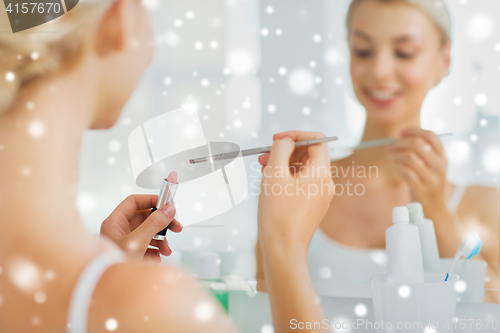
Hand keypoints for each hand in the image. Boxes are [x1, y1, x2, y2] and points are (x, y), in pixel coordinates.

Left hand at [100, 195, 182, 262]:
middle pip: (145, 217)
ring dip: (162, 240)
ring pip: (148, 233)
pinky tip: (158, 258)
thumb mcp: (137, 242)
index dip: (151, 200)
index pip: (134, 202)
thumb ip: (154, 224)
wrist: (108, 293)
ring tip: (167, 250)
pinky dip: (156, 251)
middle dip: (162, 223)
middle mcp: (119, 231)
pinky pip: (148, 246)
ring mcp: (126, 243)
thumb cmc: (114, 267)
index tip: (167, 204)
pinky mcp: (132, 254)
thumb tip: (169, 209)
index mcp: (115, 223)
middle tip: (176, 226)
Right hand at [257, 131, 333, 254]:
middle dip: (286, 150)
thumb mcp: (274, 174)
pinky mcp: (311, 205)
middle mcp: (325, 183)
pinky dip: (287, 177)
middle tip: (265, 154)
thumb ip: (280, 150)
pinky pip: (301, 183)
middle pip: (309, 155)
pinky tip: (270, 182)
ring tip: (263, 168)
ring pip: (303, 169)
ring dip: (283, 164)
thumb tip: (285, 140)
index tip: (278, 139)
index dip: (296, 135)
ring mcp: (319, 195)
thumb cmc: (279, 215)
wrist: (283, 248)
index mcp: (321, 173)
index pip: (317, 141)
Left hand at [390, 128, 447, 211]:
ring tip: (392, 157)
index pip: (430, 135)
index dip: (413, 130)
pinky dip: (397, 167)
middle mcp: (440, 166)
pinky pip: (406, 172)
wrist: (435, 210)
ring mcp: (432, 179)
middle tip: (392, 146)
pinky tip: (395, 167)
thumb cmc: (427, 183)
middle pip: (418, 144)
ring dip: (397, 155)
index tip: (400, 132)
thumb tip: (398, 137)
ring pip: (410, 157)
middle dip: (400, 143)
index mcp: (444, 157)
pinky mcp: (422, 190)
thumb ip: (420, 152)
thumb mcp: (430, 166)